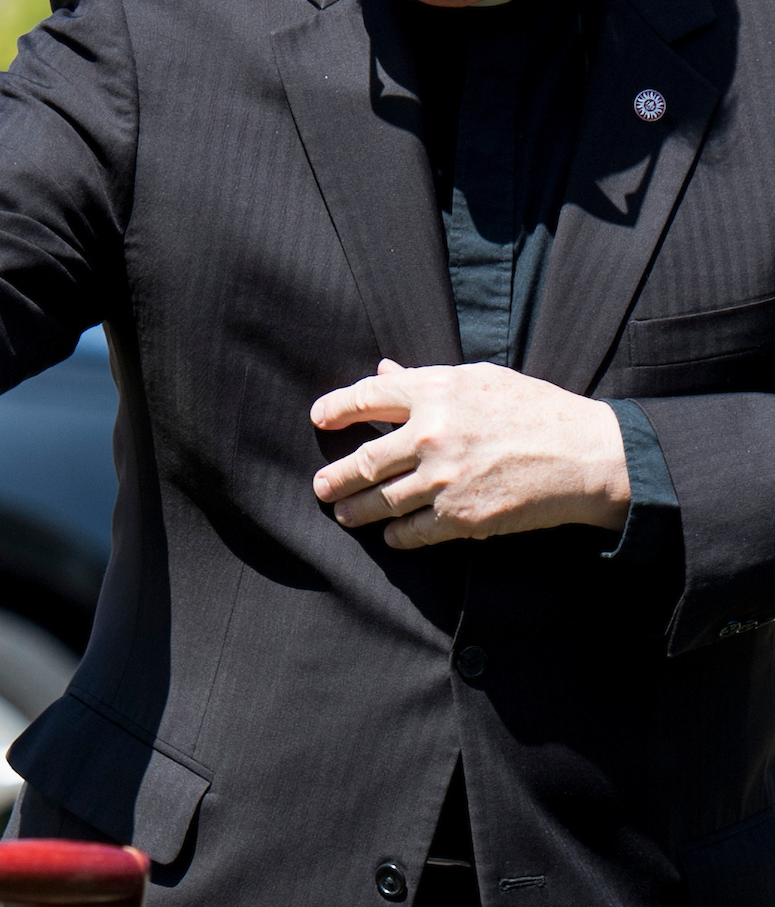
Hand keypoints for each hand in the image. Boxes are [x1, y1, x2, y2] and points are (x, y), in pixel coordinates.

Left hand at [310, 359, 630, 548]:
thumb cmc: (536, 410)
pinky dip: (395, 535)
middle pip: (363, 461)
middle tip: (321, 486)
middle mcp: (431, 435)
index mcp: (435, 393)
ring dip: (355, 511)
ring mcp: (443, 480)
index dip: (336, 408)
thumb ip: (425, 379)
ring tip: (344, 514)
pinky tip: (390, 535)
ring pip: (380, 502)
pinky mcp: (460, 517)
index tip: (320, 419)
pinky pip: (411, 531)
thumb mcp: (482, 380)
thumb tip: (383, 370)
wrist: (587, 456)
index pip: (366, 397)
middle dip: (335, 478)